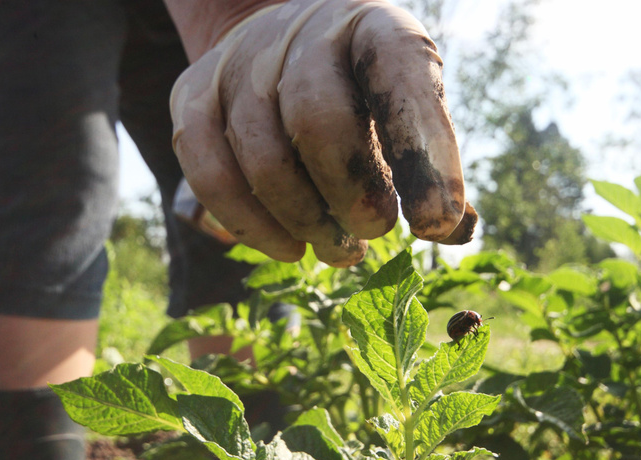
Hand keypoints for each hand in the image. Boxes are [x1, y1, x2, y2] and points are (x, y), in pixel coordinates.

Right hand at [169, 0, 475, 266]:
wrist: (283, 47)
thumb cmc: (360, 92)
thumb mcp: (404, 107)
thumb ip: (428, 162)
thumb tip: (448, 229)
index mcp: (374, 28)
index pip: (400, 80)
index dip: (422, 157)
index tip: (436, 223)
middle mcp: (302, 33)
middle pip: (317, 120)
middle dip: (351, 195)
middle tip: (371, 233)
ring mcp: (239, 62)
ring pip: (264, 159)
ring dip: (306, 223)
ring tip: (340, 250)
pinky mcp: (192, 96)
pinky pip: (210, 175)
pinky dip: (252, 226)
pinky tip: (290, 248)